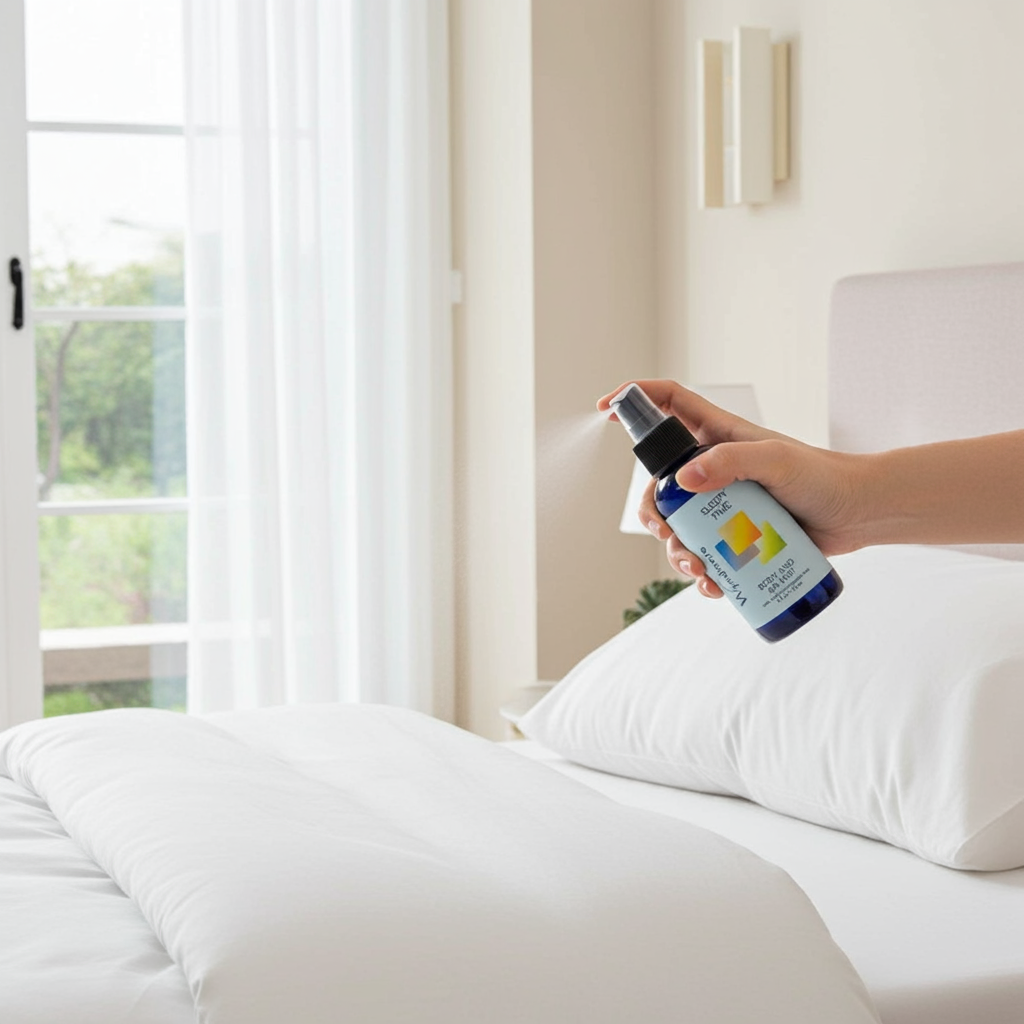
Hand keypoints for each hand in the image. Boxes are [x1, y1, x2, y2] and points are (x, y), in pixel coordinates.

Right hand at [598, 380, 867, 597]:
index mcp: (718, 435)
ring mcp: (723, 502)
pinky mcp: (736, 534)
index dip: (635, 400)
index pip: (668, 403)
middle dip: (653, 513)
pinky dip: (701, 574)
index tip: (605, 408)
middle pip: (659, 483)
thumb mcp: (777, 462)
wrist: (861, 514)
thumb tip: (682, 482)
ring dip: (676, 552)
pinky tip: (714, 588)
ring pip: (677, 526)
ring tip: (699, 572)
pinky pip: (704, 554)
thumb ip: (732, 462)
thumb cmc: (824, 477)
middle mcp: (714, 467)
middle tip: (667, 533)